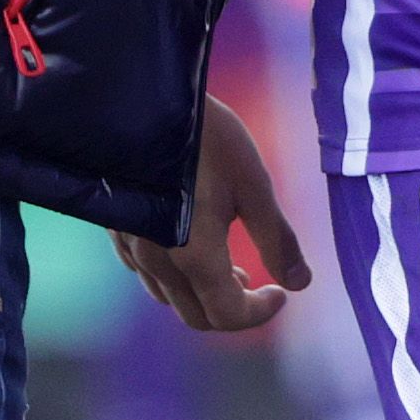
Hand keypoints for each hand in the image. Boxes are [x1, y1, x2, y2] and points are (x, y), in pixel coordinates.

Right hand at [110, 95, 310, 331]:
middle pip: (196, 315)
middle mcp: (158, 264)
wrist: (142, 103)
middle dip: (232, 307)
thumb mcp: (253, 185)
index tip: (280, 293)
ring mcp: (132, 248)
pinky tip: (187, 246)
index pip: (227, 315)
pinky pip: (146, 273)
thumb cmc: (205, 141)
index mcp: (195, 259)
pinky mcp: (117, 230)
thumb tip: (302, 283)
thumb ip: (277, 239)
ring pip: (169, 296)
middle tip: (256, 280)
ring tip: (227, 265)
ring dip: (203, 293)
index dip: (260, 312)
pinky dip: (175, 276)